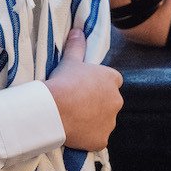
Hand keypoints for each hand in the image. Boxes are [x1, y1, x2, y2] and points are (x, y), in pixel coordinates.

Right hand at [43, 29, 123, 150]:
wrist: (54, 109)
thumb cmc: (63, 82)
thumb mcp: (70, 60)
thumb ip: (77, 46)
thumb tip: (78, 30)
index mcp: (112, 79)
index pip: (113, 81)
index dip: (99, 84)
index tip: (85, 87)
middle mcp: (116, 100)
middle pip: (110, 102)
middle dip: (98, 103)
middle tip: (77, 103)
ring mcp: (110, 122)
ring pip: (104, 121)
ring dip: (94, 120)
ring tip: (74, 118)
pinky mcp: (102, 139)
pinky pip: (97, 138)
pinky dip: (88, 137)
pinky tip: (75, 132)